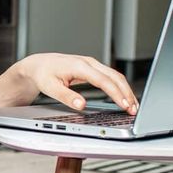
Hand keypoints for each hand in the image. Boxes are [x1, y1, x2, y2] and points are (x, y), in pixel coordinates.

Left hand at [21, 53, 138, 113]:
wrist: (39, 64)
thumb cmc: (44, 74)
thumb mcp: (50, 88)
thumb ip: (66, 97)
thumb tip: (81, 105)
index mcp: (79, 66)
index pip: (104, 80)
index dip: (116, 94)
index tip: (124, 105)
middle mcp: (89, 63)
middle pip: (115, 77)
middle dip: (126, 93)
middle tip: (133, 110)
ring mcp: (92, 64)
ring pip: (116, 76)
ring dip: (126, 90)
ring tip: (133, 106)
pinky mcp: (93, 69)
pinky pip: (111, 77)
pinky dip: (120, 87)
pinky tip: (124, 97)